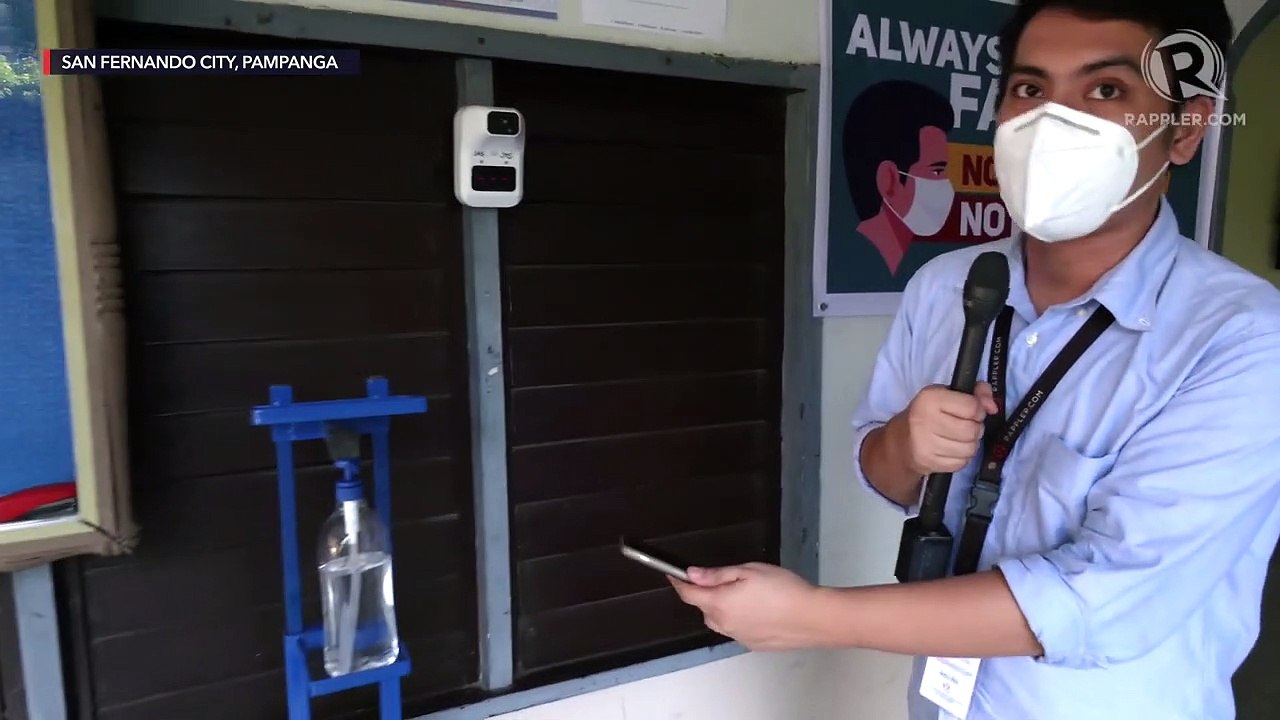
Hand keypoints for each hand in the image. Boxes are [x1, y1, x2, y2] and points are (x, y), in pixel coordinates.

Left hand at [669, 562, 823, 650]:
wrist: (812, 618)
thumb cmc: (784, 591)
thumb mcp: (748, 571)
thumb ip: (717, 574)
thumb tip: (693, 574)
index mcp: (719, 604)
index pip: (687, 594)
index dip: (678, 582)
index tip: (673, 574)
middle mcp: (724, 624)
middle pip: (703, 608)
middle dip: (707, 593)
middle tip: (727, 579)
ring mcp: (738, 637)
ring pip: (719, 620)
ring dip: (722, 608)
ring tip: (747, 594)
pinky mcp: (752, 645)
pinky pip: (735, 630)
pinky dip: (738, 619)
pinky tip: (758, 610)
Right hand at [894, 382, 997, 474]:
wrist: (902, 441)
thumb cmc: (929, 413)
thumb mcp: (949, 394)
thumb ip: (977, 393)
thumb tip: (993, 407)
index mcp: (930, 398)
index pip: (973, 407)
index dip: (978, 410)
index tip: (969, 412)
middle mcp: (925, 420)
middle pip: (972, 430)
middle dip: (975, 429)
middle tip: (965, 426)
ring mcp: (925, 443)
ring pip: (970, 449)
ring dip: (969, 444)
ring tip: (959, 439)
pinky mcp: (928, 462)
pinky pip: (961, 463)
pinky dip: (961, 458)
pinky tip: (951, 450)